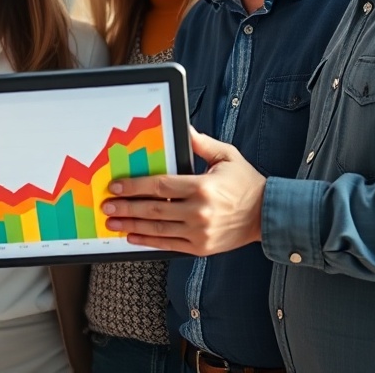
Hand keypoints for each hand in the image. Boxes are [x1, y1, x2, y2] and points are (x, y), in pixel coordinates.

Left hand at [101, 128, 265, 255]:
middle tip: (107, 205)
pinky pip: (168, 245)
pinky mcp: (201, 247)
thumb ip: (201, 143)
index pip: (160, 186)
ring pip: (157, 229)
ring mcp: (199, 232)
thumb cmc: (246, 183)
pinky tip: (132, 237)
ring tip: (113, 222)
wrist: (267, 215)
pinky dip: (148, 241)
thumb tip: (184, 128)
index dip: (135, 186)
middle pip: (153, 209)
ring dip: (131, 226)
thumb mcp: (226, 156)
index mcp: (202, 187)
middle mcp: (199, 212)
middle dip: (126, 207)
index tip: (117, 186)